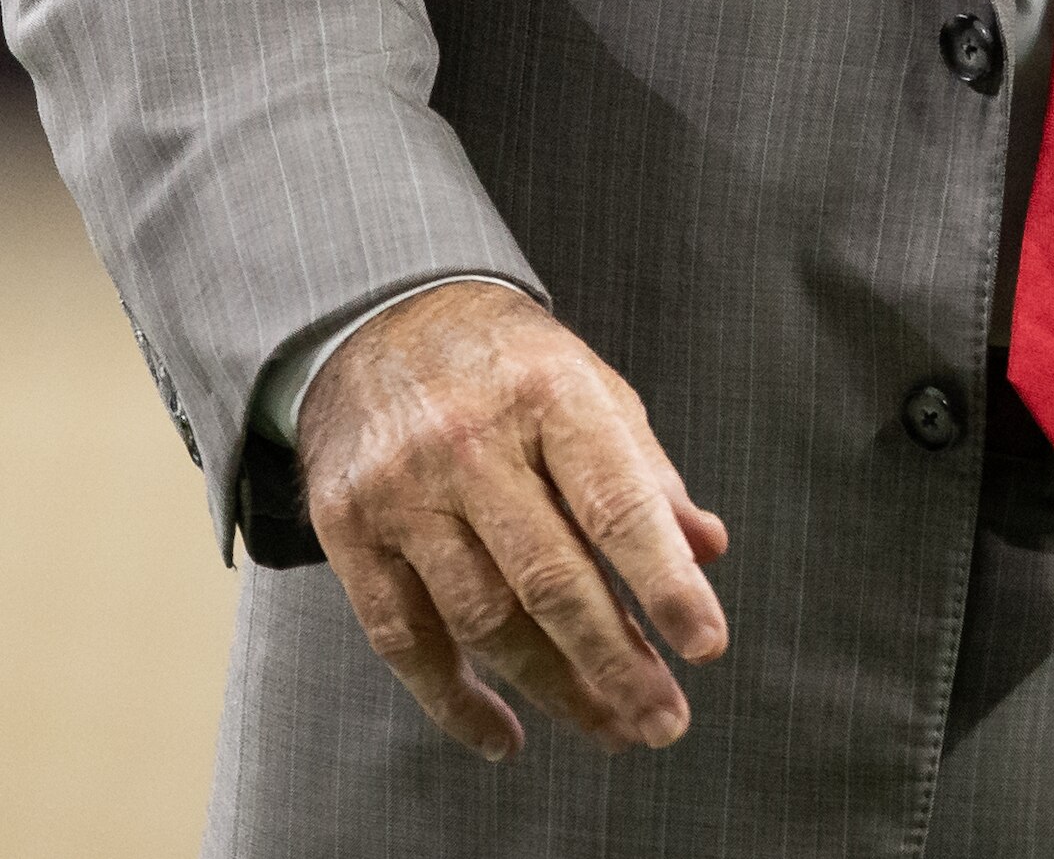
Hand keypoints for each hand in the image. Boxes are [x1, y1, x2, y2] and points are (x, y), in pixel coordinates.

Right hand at [293, 281, 730, 759]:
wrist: (374, 319)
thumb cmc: (503, 366)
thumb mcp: (588, 385)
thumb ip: (646, 471)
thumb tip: (706, 550)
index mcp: (548, 396)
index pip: (616, 504)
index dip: (665, 582)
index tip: (706, 646)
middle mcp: (470, 443)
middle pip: (550, 580)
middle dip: (616, 663)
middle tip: (663, 721)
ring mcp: (402, 490)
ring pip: (482, 621)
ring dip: (553, 691)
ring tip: (609, 728)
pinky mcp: (347, 530)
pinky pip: (403, 639)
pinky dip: (455, 702)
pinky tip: (504, 734)